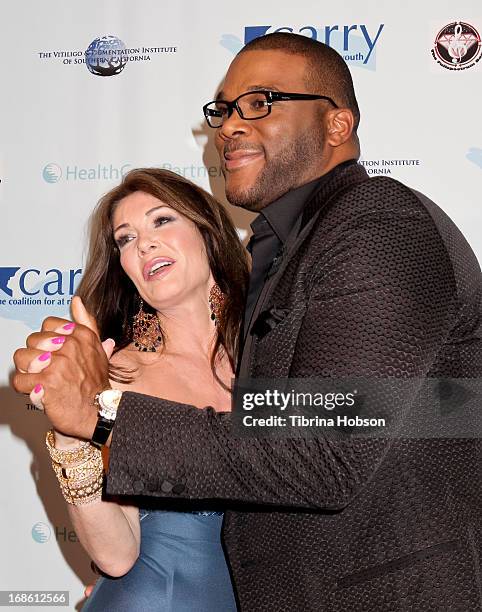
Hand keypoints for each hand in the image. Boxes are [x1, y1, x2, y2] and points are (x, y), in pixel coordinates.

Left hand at [12, 297, 114, 439]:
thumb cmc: (95, 383)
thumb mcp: (96, 348)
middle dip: (35, 357)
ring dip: (28, 372)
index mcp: (80, 335)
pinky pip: (19, 379)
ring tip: (41, 380)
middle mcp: (70, 346)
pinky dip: (26, 389)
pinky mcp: (46, 382)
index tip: (54, 352)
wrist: (98, 412)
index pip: (47, 325)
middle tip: (48, 370)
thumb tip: (77, 302)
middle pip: (31, 341)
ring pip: (21, 358)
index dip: (46, 340)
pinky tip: (39, 391)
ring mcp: (58, 364)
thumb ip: (86, 323)